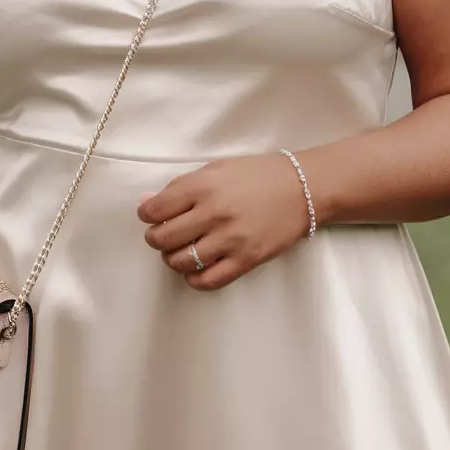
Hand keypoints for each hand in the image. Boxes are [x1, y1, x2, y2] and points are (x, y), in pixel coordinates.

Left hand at [137, 153, 312, 290]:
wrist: (302, 188)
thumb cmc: (257, 174)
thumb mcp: (216, 169)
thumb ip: (181, 187)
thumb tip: (147, 203)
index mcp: (203, 186)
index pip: (156, 209)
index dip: (147, 215)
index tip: (150, 216)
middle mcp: (213, 213)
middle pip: (163, 238)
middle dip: (155, 238)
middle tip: (161, 235)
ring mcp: (230, 239)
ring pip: (181, 262)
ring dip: (172, 258)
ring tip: (180, 250)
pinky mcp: (246, 260)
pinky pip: (208, 280)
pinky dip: (194, 278)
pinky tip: (196, 268)